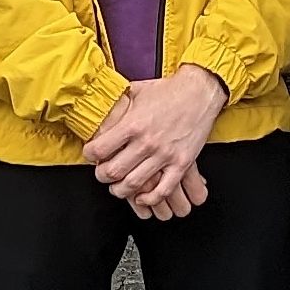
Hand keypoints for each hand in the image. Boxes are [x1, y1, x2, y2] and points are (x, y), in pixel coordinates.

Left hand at [82, 64, 228, 211]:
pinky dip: (150, 198)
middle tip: (102, 174)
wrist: (200, 92)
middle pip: (113, 171)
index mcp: (133, 124)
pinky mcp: (181, 163)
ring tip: (118, 187)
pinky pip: (163, 190)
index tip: (91, 155)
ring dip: (121, 190)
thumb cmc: (168, 91)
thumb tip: (99, 107)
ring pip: (134, 184)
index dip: (90, 155)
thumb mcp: (136, 91)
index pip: (99, 149)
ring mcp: (164, 155)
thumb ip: (117, 103)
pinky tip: (142, 197)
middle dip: (102, 176)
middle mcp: (147, 142)